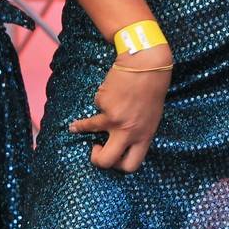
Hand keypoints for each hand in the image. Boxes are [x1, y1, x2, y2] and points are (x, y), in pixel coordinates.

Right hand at [70, 44, 172, 172]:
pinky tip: (107, 89)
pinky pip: (97, 106)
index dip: (118, 165)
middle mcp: (129, 132)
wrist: (147, 63)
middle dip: (96, 159)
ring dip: (80, 128)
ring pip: (91, 131)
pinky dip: (100, 99)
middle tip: (95, 150)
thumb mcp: (152, 115)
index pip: (131, 165)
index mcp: (144, 136)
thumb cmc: (153, 87)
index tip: (113, 155)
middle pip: (107, 161)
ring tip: (75, 127)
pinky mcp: (104, 104)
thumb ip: (138, 130)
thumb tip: (123, 140)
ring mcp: (115, 119)